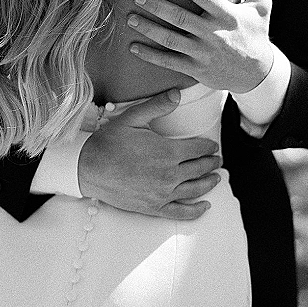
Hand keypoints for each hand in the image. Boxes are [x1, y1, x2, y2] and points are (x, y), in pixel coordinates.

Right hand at [78, 89, 221, 219]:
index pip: (198, 148)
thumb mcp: (133, 118)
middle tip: (218, 160)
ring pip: (194, 189)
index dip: (208, 146)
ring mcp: (162, 193)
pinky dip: (195, 211)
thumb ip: (158, 105)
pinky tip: (204, 207)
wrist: (89, 168)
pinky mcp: (153, 207)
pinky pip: (180, 212)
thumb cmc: (110, 141)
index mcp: (167, 151)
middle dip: (211, 163)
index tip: (213, 146)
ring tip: (216, 178)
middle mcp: (169, 174)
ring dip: (209, 183)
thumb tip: (177, 94)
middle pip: (199, 169)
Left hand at [127, 0, 272, 94]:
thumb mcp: (262, 6)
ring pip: (170, 40)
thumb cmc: (256, 33)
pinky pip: (169, 62)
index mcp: (228, 15)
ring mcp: (203, 53)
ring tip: (130, 18)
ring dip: (148, 29)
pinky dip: (150, 55)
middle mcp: (214, 34)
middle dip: (157, 6)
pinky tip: (133, 47)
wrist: (258, 74)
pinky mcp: (196, 70)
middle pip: (180, 18)